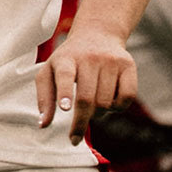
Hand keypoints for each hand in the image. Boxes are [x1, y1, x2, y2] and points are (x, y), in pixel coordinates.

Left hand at [36, 24, 139, 144]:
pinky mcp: (128, 65)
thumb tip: (43, 124)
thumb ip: (44, 98)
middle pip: (87, 98)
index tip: (65, 108)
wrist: (97, 34)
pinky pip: (127, 97)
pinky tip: (110, 101)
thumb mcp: (50, 72)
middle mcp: (89, 57)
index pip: (65, 76)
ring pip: (106, 102)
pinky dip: (118, 107)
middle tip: (74, 138)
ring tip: (92, 104)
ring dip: (98, 113)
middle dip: (80, 122)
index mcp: (66, 59)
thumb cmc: (69, 61)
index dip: (65, 92)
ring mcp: (111, 60)